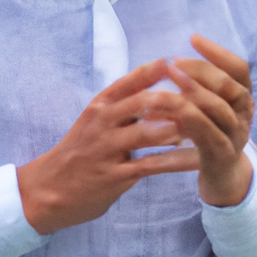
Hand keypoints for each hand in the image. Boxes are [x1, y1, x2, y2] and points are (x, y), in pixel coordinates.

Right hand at [17, 60, 197, 233]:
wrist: (46, 190)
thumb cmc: (78, 154)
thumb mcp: (94, 122)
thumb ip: (122, 108)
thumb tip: (160, 93)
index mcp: (100, 105)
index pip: (132, 79)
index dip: (160, 70)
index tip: (187, 65)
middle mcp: (103, 122)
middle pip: (146, 101)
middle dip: (180, 99)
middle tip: (208, 101)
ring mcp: (108, 148)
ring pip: (152, 131)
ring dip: (184, 129)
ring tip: (209, 128)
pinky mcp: (115, 175)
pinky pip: (154, 164)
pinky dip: (179, 161)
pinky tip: (199, 159)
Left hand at [165, 35, 254, 206]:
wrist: (222, 181)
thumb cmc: (209, 138)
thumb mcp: (208, 110)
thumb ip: (198, 88)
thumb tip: (170, 61)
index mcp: (243, 100)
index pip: (239, 69)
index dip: (218, 52)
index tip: (193, 38)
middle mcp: (245, 115)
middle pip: (230, 86)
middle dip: (202, 70)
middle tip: (173, 62)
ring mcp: (236, 137)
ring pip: (220, 109)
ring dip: (195, 93)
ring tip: (171, 81)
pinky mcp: (223, 156)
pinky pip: (208, 135)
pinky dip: (189, 121)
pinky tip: (171, 112)